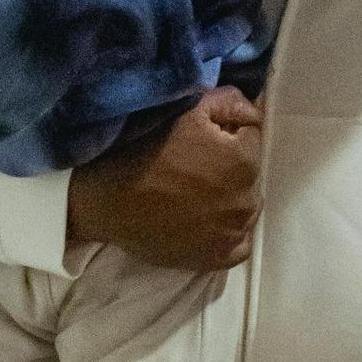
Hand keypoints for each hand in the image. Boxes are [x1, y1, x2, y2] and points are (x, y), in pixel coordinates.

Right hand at [64, 87, 263, 269]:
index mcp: (244, 160)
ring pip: (245, 207)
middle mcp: (247, 200)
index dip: (227, 130)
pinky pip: (238, 242)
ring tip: (196, 189)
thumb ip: (231, 102)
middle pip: (249, 173)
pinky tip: (206, 218)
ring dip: (229, 196)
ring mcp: (232, 233)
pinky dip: (228, 230)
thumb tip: (254, 109)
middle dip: (230, 163)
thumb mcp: (187, 108)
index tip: (202, 133)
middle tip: (195, 160)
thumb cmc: (144, 149)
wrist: (107, 200)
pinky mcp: (217, 259)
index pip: (251, 136)